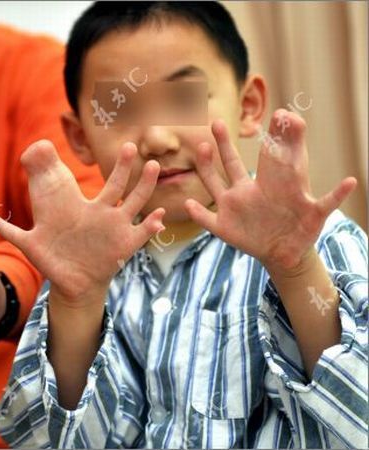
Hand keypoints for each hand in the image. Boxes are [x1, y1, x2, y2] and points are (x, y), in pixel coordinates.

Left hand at [0, 140, 164, 305]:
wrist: (70, 285)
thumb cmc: (53, 259)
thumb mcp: (29, 244)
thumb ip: (9, 229)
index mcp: (85, 209)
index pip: (99, 182)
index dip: (109, 166)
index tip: (117, 144)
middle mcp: (104, 215)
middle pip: (120, 187)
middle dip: (127, 169)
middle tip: (133, 146)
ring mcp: (115, 230)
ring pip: (134, 204)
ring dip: (145, 188)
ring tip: (155, 169)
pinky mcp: (123, 248)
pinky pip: (140, 234)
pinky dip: (150, 225)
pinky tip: (160, 215)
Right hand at [184, 111, 356, 273]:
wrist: (287, 253)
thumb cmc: (301, 229)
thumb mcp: (317, 214)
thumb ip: (331, 198)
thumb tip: (353, 181)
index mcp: (269, 185)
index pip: (264, 156)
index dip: (267, 138)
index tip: (270, 116)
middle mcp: (246, 192)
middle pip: (231, 164)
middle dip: (224, 144)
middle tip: (216, 122)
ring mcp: (232, 208)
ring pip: (214, 184)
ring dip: (206, 168)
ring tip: (200, 149)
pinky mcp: (224, 228)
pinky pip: (206, 219)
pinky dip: (197, 212)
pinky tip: (188, 204)